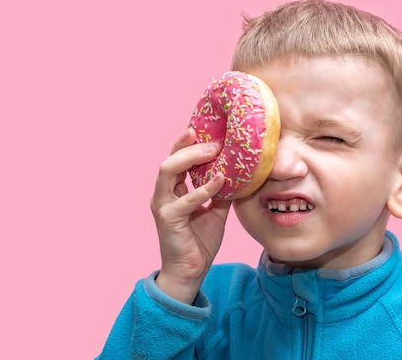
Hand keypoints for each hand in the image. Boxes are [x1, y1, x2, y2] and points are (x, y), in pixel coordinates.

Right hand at [150, 128, 230, 303]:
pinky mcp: (168, 219)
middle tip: (213, 139)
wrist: (190, 271)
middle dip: (188, 145)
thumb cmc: (200, 241)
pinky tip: (220, 180)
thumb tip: (238, 172)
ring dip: (191, 158)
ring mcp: (163, 205)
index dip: (188, 144)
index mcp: (172, 191)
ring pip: (168, 171)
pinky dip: (203, 188)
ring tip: (213, 151)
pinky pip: (186, 199)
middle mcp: (163, 194)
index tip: (207, 130)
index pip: (176, 160)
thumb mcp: (215, 211)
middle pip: (169, 160)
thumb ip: (221, 192)